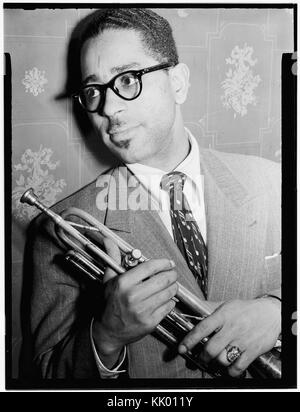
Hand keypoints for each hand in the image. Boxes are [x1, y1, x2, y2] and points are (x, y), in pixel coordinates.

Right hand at [93, 238, 177, 361]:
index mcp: (123, 283)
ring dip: (173, 287)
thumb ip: (113, 258)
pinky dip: (170, 301)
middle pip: (164, 279)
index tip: (168, 263)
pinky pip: (169, 307)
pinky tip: (164, 299)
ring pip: (169, 293)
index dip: (163, 263)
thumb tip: (108, 240)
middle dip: (172, 274)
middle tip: (172, 273)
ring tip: (169, 285)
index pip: (150, 267)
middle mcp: (133, 296)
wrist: (109, 331)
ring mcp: (143, 310)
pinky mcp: (151, 322)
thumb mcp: (109, 279)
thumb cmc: (110, 303)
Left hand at [178, 298, 280, 376]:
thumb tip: (192, 311)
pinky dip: (230, 371)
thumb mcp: (227, 305)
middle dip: (202, 356)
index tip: (182, 348)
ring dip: (216, 363)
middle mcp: (232, 328)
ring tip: (215, 361)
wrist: (271, 313)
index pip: (202, 328)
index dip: (190, 340)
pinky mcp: (253, 350)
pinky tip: (229, 367)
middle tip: (201, 357)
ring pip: (222, 359)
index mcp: (223, 315)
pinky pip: (237, 367)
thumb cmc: (246, 309)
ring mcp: (242, 340)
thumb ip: (210, 311)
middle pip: (210, 348)